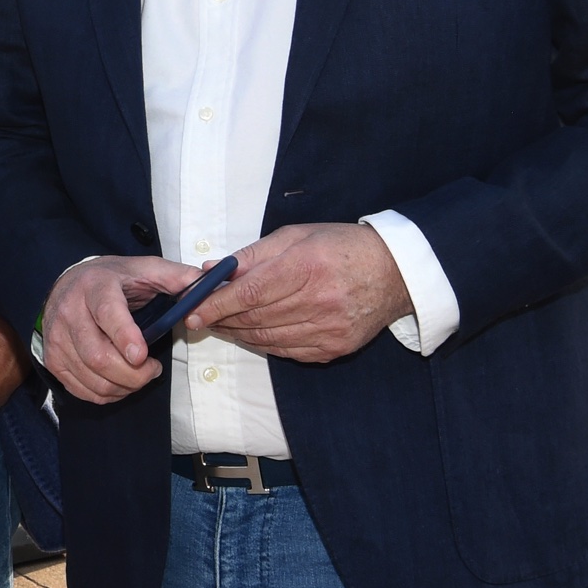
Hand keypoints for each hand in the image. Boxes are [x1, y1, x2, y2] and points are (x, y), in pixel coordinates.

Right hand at [41, 256, 200, 403]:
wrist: (71, 283)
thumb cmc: (114, 280)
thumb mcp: (146, 270)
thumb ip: (177, 276)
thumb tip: (208, 282)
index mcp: (96, 286)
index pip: (107, 314)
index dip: (124, 336)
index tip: (142, 355)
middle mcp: (70, 311)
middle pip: (98, 356)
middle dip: (133, 374)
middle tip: (153, 370)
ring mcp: (57, 337)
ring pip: (91, 378)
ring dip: (124, 387)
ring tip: (139, 375)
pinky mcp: (52, 359)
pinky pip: (81, 390)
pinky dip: (107, 394)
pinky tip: (119, 381)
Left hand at [185, 223, 411, 363]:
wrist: (394, 273)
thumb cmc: (340, 246)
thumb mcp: (295, 236)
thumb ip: (251, 255)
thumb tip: (212, 271)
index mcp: (306, 266)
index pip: (251, 292)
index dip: (218, 304)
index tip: (193, 311)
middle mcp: (319, 301)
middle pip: (256, 318)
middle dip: (221, 319)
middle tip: (199, 317)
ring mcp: (329, 329)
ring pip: (268, 338)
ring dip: (238, 333)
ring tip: (219, 325)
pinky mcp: (334, 348)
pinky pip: (287, 351)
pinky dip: (263, 344)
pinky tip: (250, 334)